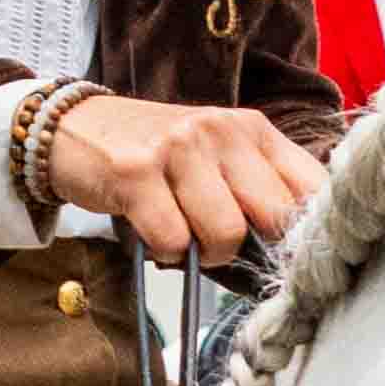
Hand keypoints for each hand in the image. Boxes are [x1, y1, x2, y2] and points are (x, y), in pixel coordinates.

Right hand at [40, 94, 328, 268]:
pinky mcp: (135, 171)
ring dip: (204, 254)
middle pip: (275, 216)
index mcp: (252, 129)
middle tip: (224, 247)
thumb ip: (259, 188)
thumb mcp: (217, 156)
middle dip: (253, 248)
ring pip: (226, 232)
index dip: (309, 233)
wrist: (71, 128)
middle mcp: (221, 130)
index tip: (292, 257)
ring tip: (182, 235)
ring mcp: (178, 147)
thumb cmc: (153, 153)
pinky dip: (163, 251)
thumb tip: (298, 247)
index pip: (313, 187)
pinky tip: (150, 231)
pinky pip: (172, 239)